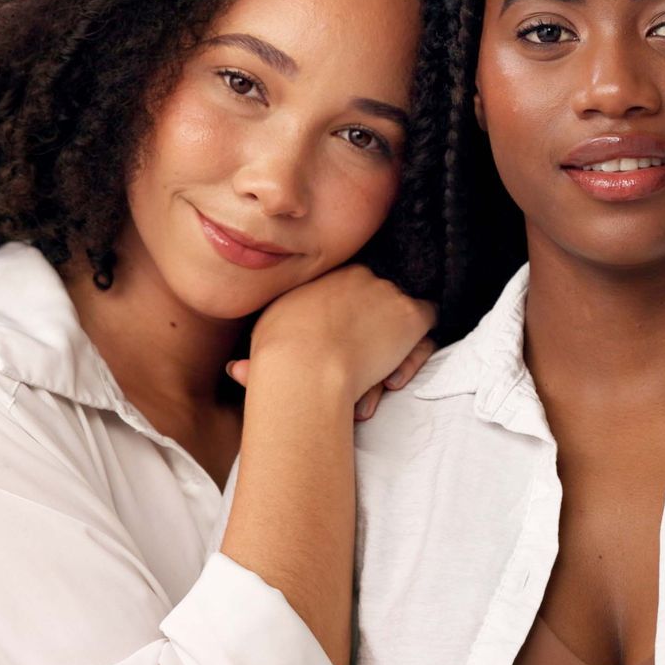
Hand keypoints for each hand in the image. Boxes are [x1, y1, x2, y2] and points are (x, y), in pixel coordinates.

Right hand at [225, 264, 435, 420]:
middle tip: (363, 373)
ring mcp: (386, 293)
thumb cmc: (275, 360)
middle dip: (374, 338)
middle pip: (379, 302)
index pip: (351, 292)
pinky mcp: (409, 314)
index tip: (343, 349)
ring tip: (378, 387)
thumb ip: (258, 355)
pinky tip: (397, 377)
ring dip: (396, 352)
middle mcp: (358, 276)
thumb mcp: (260, 346)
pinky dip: (417, 349)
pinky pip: (427, 324)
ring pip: (404, 316)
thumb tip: (236, 371)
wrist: (303, 365)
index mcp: (326, 279)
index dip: (351, 323)